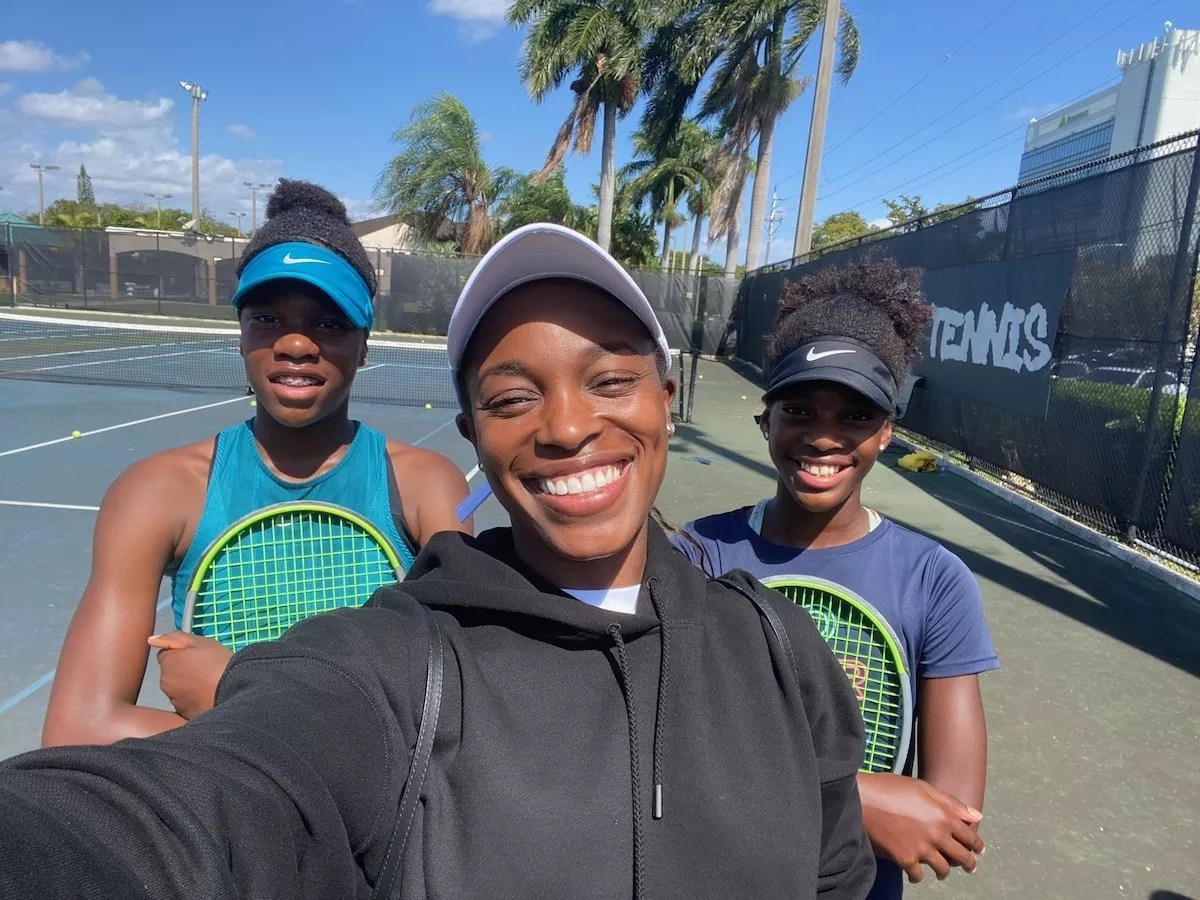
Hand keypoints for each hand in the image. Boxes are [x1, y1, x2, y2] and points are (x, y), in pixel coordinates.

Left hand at [148, 631, 233, 720]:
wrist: (234, 689)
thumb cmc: (217, 661)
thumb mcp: (200, 642)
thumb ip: (174, 638)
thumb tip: (151, 640)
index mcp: (168, 662)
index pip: (165, 654)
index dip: (180, 653)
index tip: (196, 655)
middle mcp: (165, 682)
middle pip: (170, 672)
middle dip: (182, 670)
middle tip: (204, 669)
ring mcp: (173, 700)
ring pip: (177, 688)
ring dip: (186, 685)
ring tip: (207, 683)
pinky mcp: (184, 713)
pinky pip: (185, 702)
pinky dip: (192, 699)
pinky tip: (206, 696)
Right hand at [858, 772, 984, 882]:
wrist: (861, 799)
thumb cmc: (889, 787)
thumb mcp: (922, 787)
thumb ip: (950, 803)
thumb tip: (976, 816)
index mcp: (943, 816)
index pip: (969, 836)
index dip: (977, 845)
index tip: (979, 850)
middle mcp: (937, 835)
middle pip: (961, 856)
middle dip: (968, 863)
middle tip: (970, 867)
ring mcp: (921, 849)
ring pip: (942, 869)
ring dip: (944, 871)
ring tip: (941, 872)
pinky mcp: (905, 859)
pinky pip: (918, 875)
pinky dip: (918, 876)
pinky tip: (915, 874)